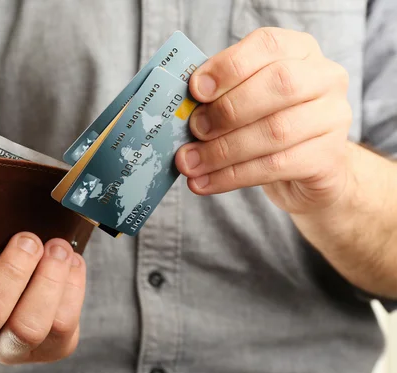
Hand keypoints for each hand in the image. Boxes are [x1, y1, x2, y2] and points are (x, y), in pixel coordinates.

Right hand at [0, 234, 85, 363]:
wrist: (17, 291)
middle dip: (11, 272)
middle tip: (27, 239)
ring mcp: (9, 349)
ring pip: (26, 328)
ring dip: (46, 281)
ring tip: (57, 248)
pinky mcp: (48, 350)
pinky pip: (62, 326)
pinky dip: (71, 288)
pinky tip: (71, 260)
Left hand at [175, 27, 352, 213]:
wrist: (308, 169)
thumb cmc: (266, 125)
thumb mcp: (246, 99)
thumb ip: (220, 96)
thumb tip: (182, 108)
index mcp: (299, 51)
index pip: (267, 45)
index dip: (228, 66)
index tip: (195, 90)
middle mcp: (325, 79)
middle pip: (280, 85)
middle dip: (228, 110)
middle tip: (194, 130)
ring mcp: (333, 118)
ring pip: (275, 132)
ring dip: (222, 151)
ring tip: (189, 163)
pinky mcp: (329, 159)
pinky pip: (275, 167)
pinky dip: (232, 177)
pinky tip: (204, 183)